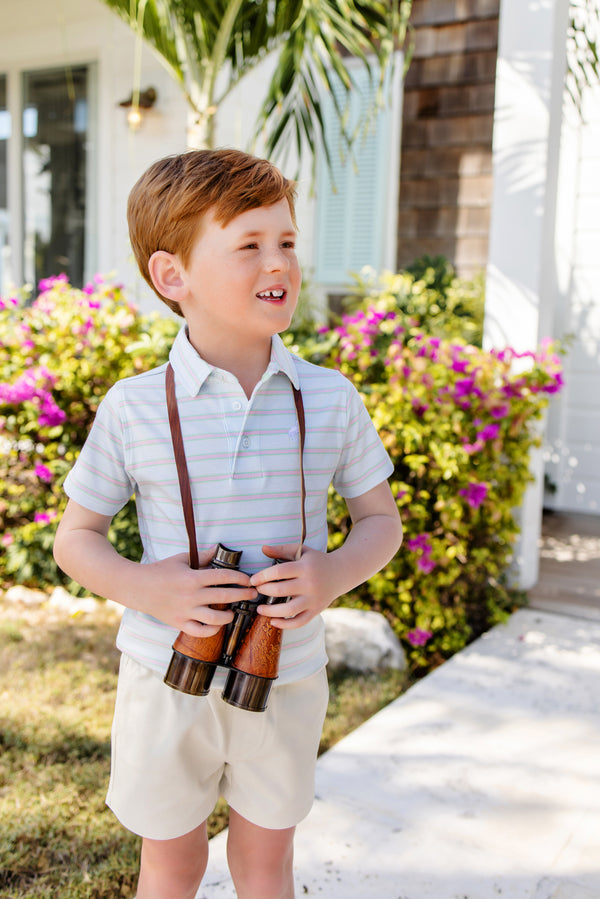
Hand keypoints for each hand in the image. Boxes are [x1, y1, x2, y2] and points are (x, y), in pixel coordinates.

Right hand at [141, 548, 256, 636]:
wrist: (137, 588)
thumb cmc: (160, 571)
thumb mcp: (181, 559)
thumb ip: (202, 556)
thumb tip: (219, 549)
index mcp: (192, 577)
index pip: (223, 576)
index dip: (239, 577)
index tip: (248, 579)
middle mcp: (191, 596)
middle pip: (224, 596)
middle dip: (243, 595)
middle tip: (253, 594)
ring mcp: (185, 611)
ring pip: (215, 618)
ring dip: (229, 616)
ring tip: (233, 612)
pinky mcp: (180, 623)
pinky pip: (201, 632)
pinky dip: (212, 630)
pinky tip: (217, 624)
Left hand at [249, 544, 339, 629]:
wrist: (341, 572)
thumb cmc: (316, 560)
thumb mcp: (301, 551)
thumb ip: (281, 549)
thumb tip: (262, 548)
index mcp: (304, 567)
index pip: (279, 572)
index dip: (262, 576)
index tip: (253, 580)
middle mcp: (310, 584)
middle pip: (281, 591)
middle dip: (264, 591)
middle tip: (256, 591)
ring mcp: (314, 599)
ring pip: (289, 610)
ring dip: (270, 611)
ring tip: (259, 609)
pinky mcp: (316, 610)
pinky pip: (299, 622)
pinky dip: (285, 624)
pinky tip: (273, 621)